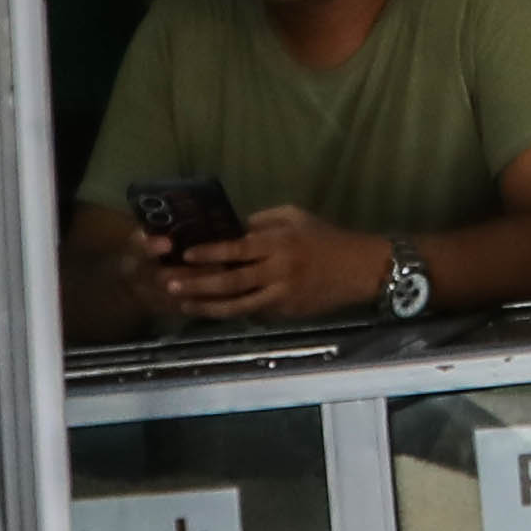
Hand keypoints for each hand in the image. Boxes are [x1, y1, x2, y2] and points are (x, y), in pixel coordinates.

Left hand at [154, 206, 383, 323]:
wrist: (360, 270)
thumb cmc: (325, 237)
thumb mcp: (295, 217)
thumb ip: (261, 222)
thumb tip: (229, 228)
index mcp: (280, 243)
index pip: (238, 248)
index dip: (211, 252)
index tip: (186, 255)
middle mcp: (278, 271)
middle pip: (232, 281)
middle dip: (198, 284)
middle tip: (170, 285)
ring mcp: (282, 297)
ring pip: (238, 306)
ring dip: (208, 306)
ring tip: (184, 305)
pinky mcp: (286, 314)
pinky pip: (253, 313)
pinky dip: (231, 312)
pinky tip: (210, 310)